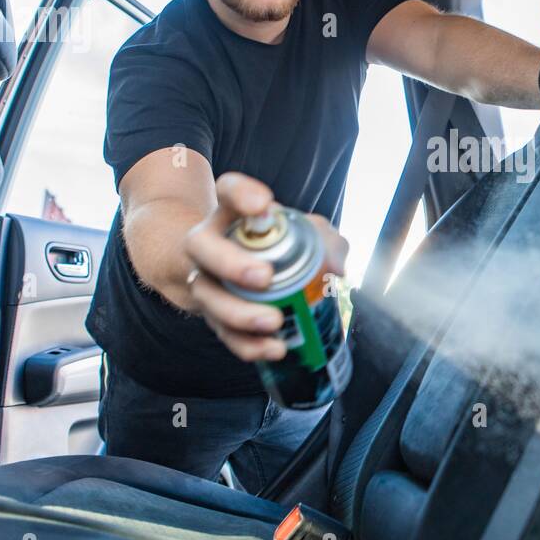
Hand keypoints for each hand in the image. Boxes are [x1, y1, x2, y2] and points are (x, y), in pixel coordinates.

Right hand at [181, 172, 348, 362]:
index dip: (242, 194)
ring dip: (240, 313)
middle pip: (204, 247)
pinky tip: (274, 349)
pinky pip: (223, 333)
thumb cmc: (273, 246)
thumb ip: (325, 240)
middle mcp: (208, 242)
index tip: (263, 204)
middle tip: (264, 278)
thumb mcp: (303, 233)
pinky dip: (248, 345)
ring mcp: (204, 279)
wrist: (233, 275)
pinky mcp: (211, 315)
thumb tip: (336, 268)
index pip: (228, 190)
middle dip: (232, 264)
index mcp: (231, 212)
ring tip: (274, 322)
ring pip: (209, 296)